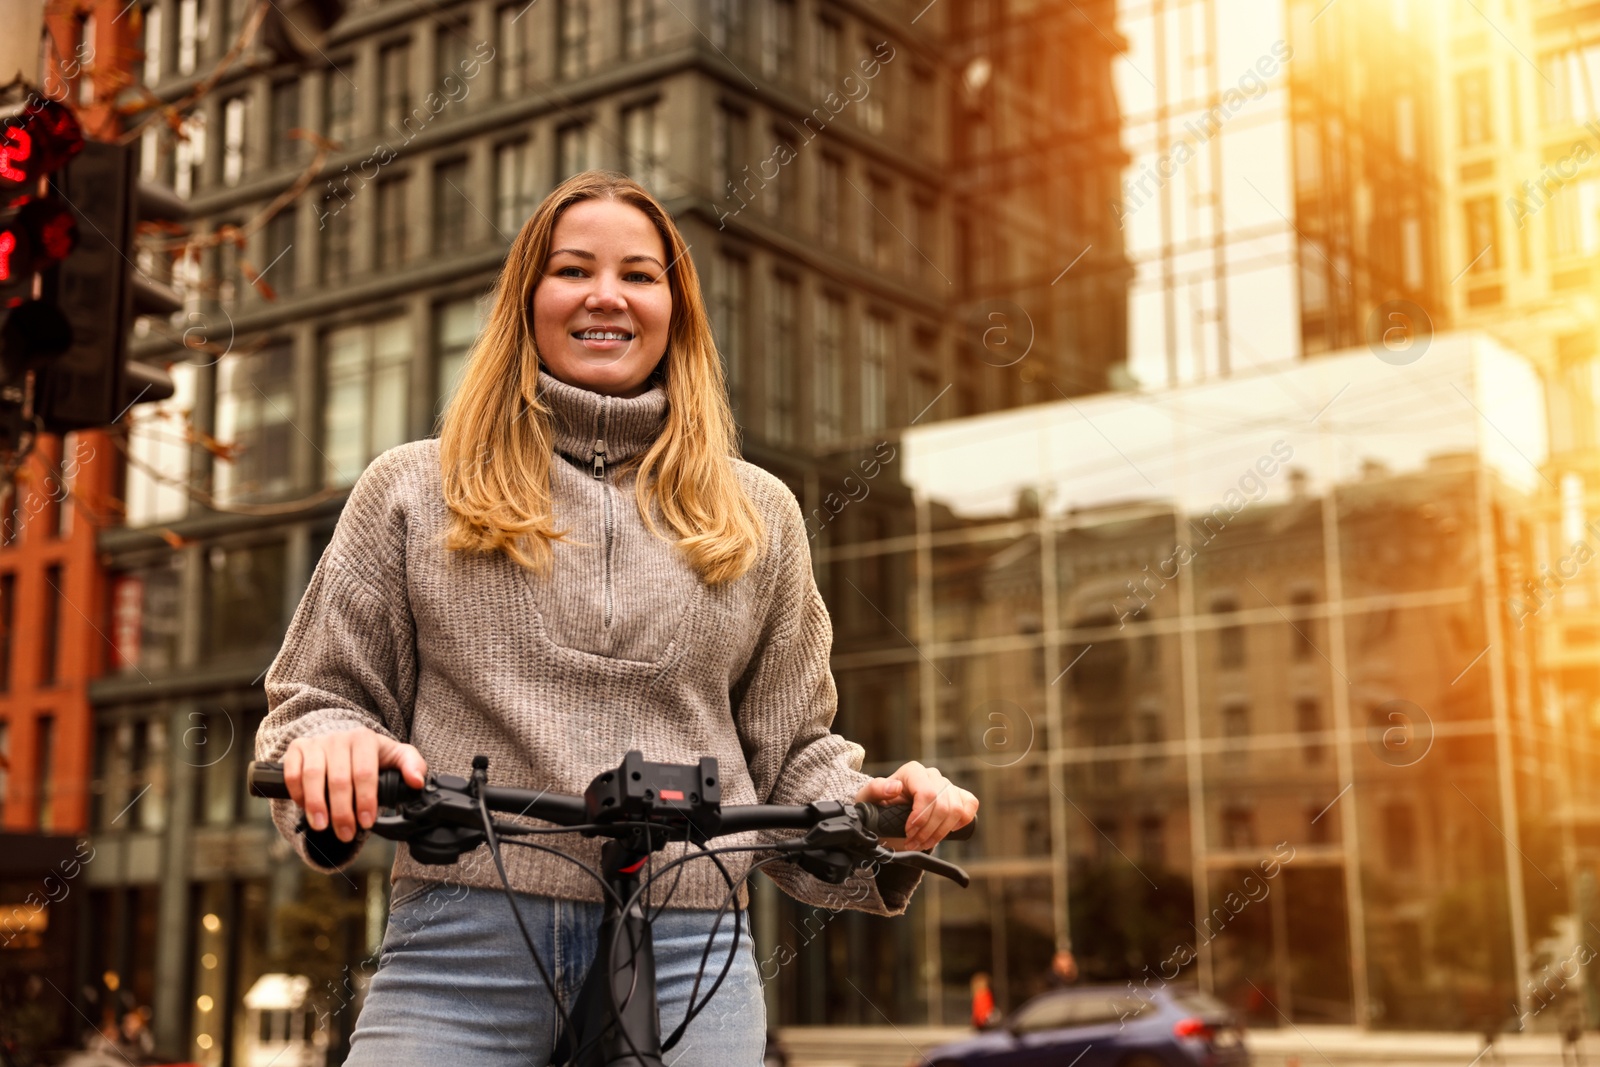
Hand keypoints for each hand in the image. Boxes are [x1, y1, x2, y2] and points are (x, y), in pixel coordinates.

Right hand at [282, 727, 427, 842]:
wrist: (342, 739)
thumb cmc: (371, 755)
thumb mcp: (396, 756)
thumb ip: (413, 766)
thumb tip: (417, 782)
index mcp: (365, 739)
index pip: (365, 773)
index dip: (365, 800)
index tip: (367, 822)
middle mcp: (339, 738)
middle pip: (339, 779)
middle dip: (342, 812)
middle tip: (346, 834)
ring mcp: (316, 742)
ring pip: (312, 776)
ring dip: (317, 805)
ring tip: (322, 826)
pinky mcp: (297, 748)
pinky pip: (292, 772)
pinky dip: (297, 793)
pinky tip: (305, 808)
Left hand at [854, 760, 978, 851]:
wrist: (888, 815)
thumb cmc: (878, 805)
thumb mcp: (868, 798)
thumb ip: (876, 789)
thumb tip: (894, 787)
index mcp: (912, 772)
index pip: (927, 793)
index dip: (921, 817)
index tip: (908, 831)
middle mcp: (932, 775)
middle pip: (943, 805)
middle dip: (928, 830)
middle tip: (913, 843)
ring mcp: (947, 785)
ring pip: (956, 810)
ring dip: (940, 833)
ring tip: (923, 842)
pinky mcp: (958, 796)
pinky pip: (969, 807)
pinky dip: (960, 822)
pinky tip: (943, 830)